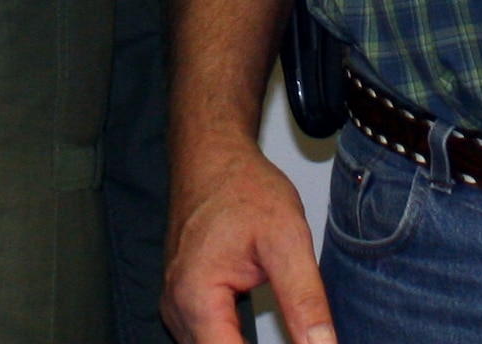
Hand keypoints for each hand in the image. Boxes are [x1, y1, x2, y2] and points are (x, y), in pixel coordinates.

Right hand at [162, 138, 333, 343]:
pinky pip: (205, 339)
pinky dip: (232, 342)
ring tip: (288, 335)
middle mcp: (177, 308)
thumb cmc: (243, 187)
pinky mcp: (183, 303)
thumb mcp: (288, 239)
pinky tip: (254, 338)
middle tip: (302, 335)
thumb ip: (305, 300)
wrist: (213, 156)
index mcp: (196, 298)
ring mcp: (176, 307)